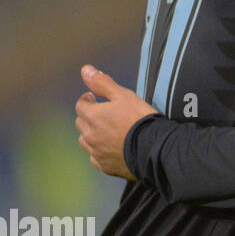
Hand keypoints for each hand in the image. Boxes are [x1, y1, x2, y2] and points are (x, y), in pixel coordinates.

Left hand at [75, 64, 157, 179]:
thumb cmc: (140, 119)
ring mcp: (96, 152)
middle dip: (88, 117)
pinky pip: (95, 157)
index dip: (87, 100)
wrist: (153, 148)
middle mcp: (90, 135)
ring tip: (105, 132)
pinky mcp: (104, 166)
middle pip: (81, 123)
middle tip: (102, 114)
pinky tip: (110, 148)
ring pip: (85, 141)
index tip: (94, 99)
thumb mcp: (124, 95)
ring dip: (91, 135)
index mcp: (92, 116)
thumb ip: (103, 83)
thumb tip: (86, 69)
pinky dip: (99, 151)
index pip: (81, 105)